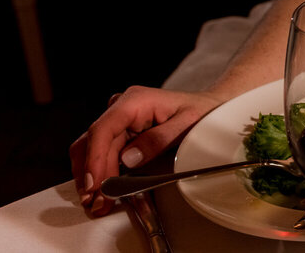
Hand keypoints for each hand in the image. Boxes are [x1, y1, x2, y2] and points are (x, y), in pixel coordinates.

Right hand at [70, 84, 223, 215]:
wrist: (211, 106)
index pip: (103, 130)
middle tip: (98, 203)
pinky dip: (100, 173)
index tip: (94, 184)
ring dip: (93, 177)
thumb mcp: (188, 123)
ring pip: (93, 150)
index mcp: (135, 101)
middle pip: (95, 144)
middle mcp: (121, 108)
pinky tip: (102, 191)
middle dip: (94, 176)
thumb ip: (159, 139)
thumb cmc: (202, 111)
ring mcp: (119, 121)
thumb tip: (128, 158)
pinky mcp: (121, 133)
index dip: (94, 159)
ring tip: (98, 202)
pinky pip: (103, 154)